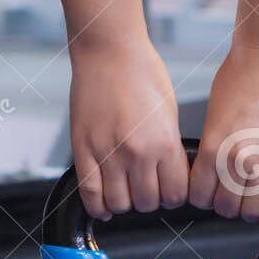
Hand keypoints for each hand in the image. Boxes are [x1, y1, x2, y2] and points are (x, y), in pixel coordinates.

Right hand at [68, 37, 188, 220]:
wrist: (110, 52)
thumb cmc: (142, 74)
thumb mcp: (170, 113)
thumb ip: (170, 148)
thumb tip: (171, 174)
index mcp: (164, 143)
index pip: (175, 195)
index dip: (174, 196)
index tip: (171, 191)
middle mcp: (137, 153)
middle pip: (148, 203)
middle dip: (151, 200)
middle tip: (149, 188)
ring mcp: (107, 153)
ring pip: (120, 203)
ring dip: (126, 202)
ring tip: (128, 190)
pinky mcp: (83, 150)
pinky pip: (90, 193)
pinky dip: (98, 206)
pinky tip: (105, 205)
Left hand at [191, 44, 258, 231]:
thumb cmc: (241, 77)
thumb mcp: (214, 116)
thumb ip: (215, 149)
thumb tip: (216, 174)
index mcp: (212, 148)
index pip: (200, 196)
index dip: (204, 198)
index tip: (209, 194)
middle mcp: (237, 160)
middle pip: (226, 207)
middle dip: (226, 204)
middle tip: (231, 195)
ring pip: (252, 209)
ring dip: (249, 209)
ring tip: (251, 199)